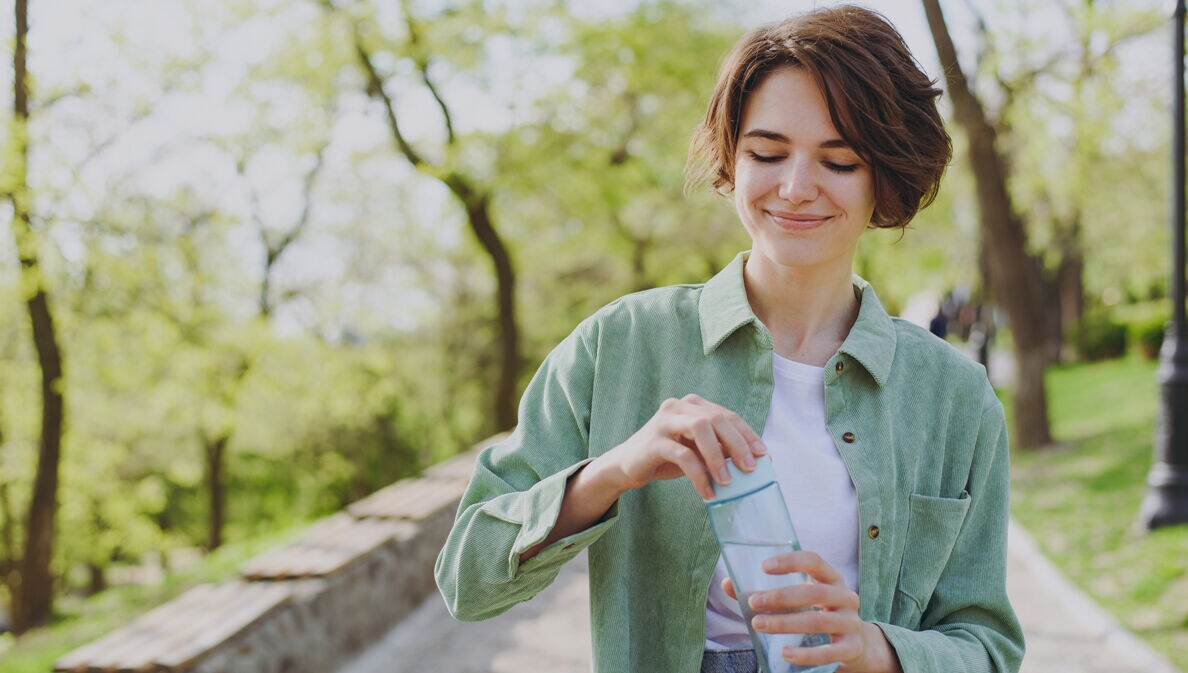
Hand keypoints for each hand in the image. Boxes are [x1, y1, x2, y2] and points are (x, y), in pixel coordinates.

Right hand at [590, 394, 766, 499]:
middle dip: (737, 444)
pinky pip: (683, 455)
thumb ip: (720, 449)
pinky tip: (707, 491)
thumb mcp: (698, 451)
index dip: (747, 435)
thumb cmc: (668, 457)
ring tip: (728, 481)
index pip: (727, 416)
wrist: (627, 465)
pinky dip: (699, 474)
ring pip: (700, 429)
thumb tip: (755, 461)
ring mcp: (664, 421)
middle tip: (750, 469)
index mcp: (693, 405)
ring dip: (718, 457)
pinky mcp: (653, 441)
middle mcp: (679, 406)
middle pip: (716, 419)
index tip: (763, 455)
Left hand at [723, 551, 902, 672]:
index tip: (763, 566)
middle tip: (753, 601)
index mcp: (832, 578)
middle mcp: (846, 596)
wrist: (855, 646)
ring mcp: (852, 623)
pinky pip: (828, 652)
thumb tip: (727, 584)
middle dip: (781, 597)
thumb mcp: (798, 601)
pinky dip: (805, 653)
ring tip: (758, 624)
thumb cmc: (816, 615)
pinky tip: (784, 652)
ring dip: (785, 623)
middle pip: (815, 592)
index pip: (814, 560)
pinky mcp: (851, 648)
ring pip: (818, 621)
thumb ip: (764, 591)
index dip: (789, 561)